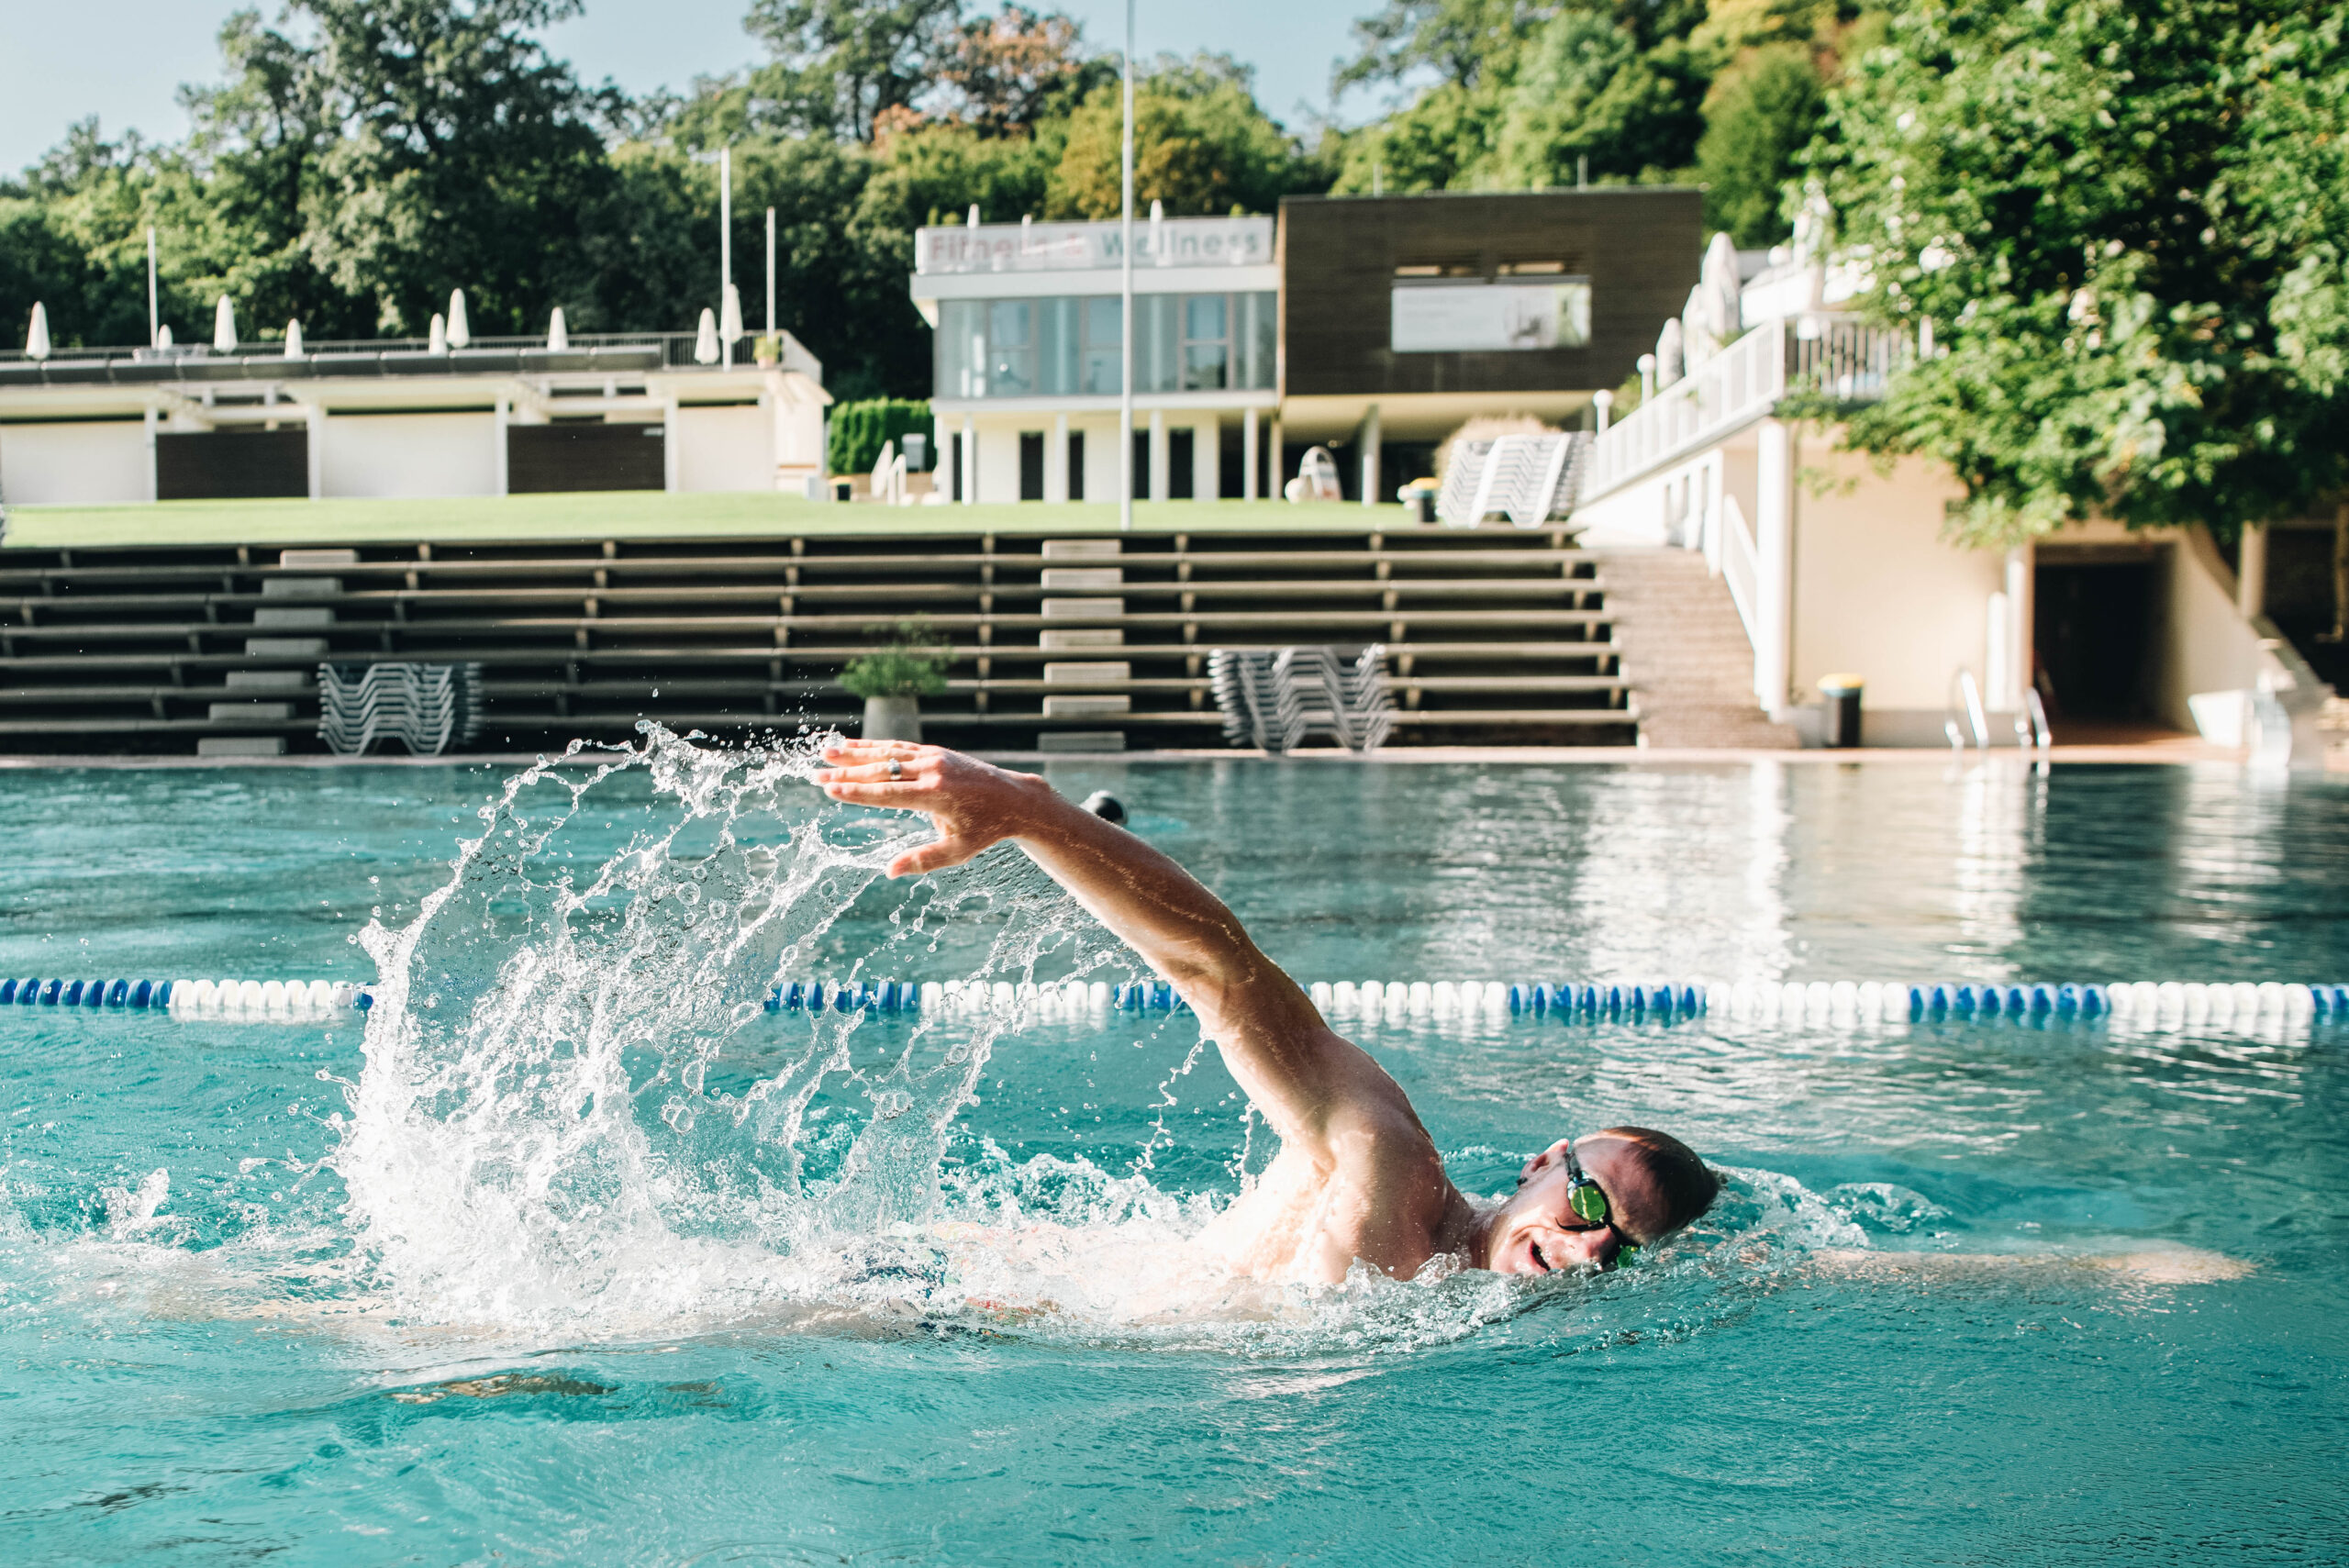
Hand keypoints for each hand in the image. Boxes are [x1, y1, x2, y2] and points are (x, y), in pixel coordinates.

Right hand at [812, 741, 1046, 878]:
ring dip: (855, 753)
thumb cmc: (985, 829)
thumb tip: (889, 871)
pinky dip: (874, 746)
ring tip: (826, 753)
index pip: (888, 794)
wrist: (1013, 798)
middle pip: (882, 771)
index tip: (831, 790)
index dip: (857, 793)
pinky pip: (899, 747)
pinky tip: (852, 746)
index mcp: (935, 795)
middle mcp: (932, 771)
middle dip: (847, 773)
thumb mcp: (958, 851)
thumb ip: (924, 860)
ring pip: (888, 753)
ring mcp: (933, 757)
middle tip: (816, 776)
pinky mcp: (934, 751)